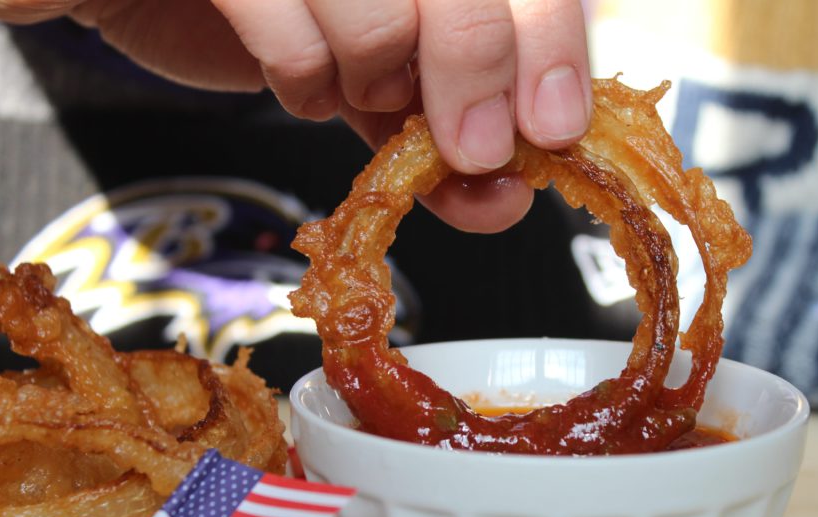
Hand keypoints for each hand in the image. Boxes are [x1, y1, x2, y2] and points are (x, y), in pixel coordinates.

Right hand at [0, 0, 591, 232]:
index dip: (552, 43)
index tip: (554, 127)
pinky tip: (298, 77)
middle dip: (480, 75)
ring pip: (385, 10)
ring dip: (376, 74)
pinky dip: (303, 71)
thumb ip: (436, 128)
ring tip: (350, 86)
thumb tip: (505, 196)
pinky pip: (288, 17)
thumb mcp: (372, 73)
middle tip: (475, 150)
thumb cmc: (263, 12)